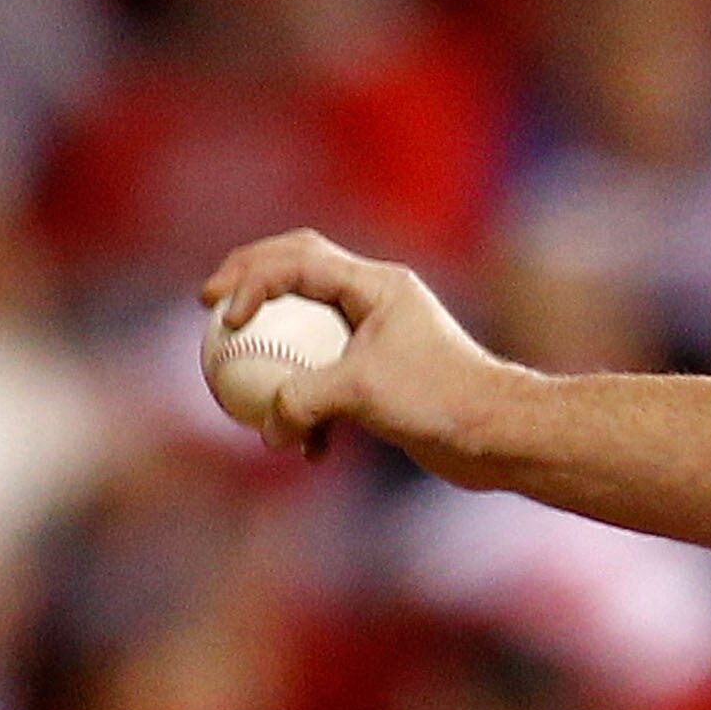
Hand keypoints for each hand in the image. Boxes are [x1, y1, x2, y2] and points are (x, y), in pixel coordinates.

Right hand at [198, 231, 524, 476]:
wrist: (500, 438)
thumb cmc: (440, 401)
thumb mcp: (359, 393)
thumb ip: (300, 401)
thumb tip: (266, 429)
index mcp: (376, 285)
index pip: (297, 259)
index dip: (250, 278)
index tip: (224, 316)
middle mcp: (377, 301)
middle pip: (297, 273)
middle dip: (250, 284)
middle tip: (210, 306)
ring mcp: (379, 338)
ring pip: (309, 332)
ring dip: (277, 356)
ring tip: (239, 379)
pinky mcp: (383, 379)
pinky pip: (330, 382)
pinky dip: (312, 410)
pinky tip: (306, 449)